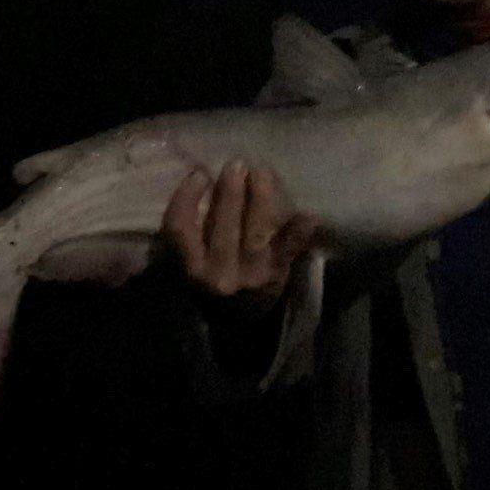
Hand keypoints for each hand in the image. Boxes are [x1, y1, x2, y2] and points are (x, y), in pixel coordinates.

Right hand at [162, 160, 319, 306]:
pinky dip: (298, 234)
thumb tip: (202, 177)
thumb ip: (191, 230)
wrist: (237, 325)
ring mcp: (250, 276)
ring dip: (260, 200)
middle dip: (230, 193)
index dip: (186, 199)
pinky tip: (309, 215)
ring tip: (262, 172)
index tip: (199, 174)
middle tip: (236, 164)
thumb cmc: (210, 279)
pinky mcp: (276, 277)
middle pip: (223, 227)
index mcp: (191, 267)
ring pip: (255, 234)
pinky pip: (287, 253)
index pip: (180, 229)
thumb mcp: (191, 261)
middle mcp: (218, 274)